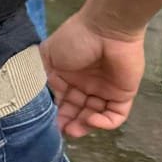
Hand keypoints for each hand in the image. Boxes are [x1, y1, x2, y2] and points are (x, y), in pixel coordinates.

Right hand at [40, 10, 145, 137]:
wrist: (105, 30)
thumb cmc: (74, 40)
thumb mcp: (46, 55)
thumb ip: (40, 76)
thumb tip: (38, 96)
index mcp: (66, 76)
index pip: (61, 100)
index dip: (54, 113)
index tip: (46, 123)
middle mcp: (85, 85)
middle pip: (77, 111)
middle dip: (69, 123)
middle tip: (62, 131)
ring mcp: (104, 91)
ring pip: (94, 116)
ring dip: (84, 126)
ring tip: (73, 130)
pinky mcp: (123, 95)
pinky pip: (115, 115)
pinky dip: (104, 123)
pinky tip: (92, 120)